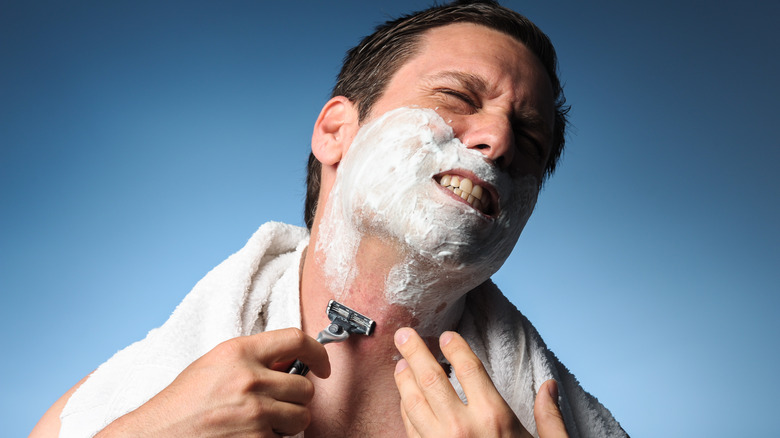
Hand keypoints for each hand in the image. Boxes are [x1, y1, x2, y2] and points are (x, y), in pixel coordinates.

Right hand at [97, 328, 329, 437]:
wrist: (155, 436)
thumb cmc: (182, 403)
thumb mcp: (215, 366)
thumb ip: (253, 359)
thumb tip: (292, 363)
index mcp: (239, 352)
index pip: (296, 339)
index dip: (317, 353)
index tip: (322, 366)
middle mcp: (250, 379)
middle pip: (305, 387)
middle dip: (295, 399)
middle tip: (274, 405)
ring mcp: (254, 413)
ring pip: (301, 417)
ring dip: (288, 423)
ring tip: (259, 423)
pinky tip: (248, 436)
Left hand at [393, 327, 567, 437]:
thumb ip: (550, 417)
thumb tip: (548, 386)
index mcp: (495, 418)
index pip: (468, 368)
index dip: (455, 347)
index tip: (447, 336)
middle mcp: (462, 428)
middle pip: (431, 378)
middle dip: (415, 352)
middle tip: (405, 334)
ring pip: (412, 402)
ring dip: (404, 379)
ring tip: (400, 364)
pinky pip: (410, 429)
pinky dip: (405, 410)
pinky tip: (406, 400)